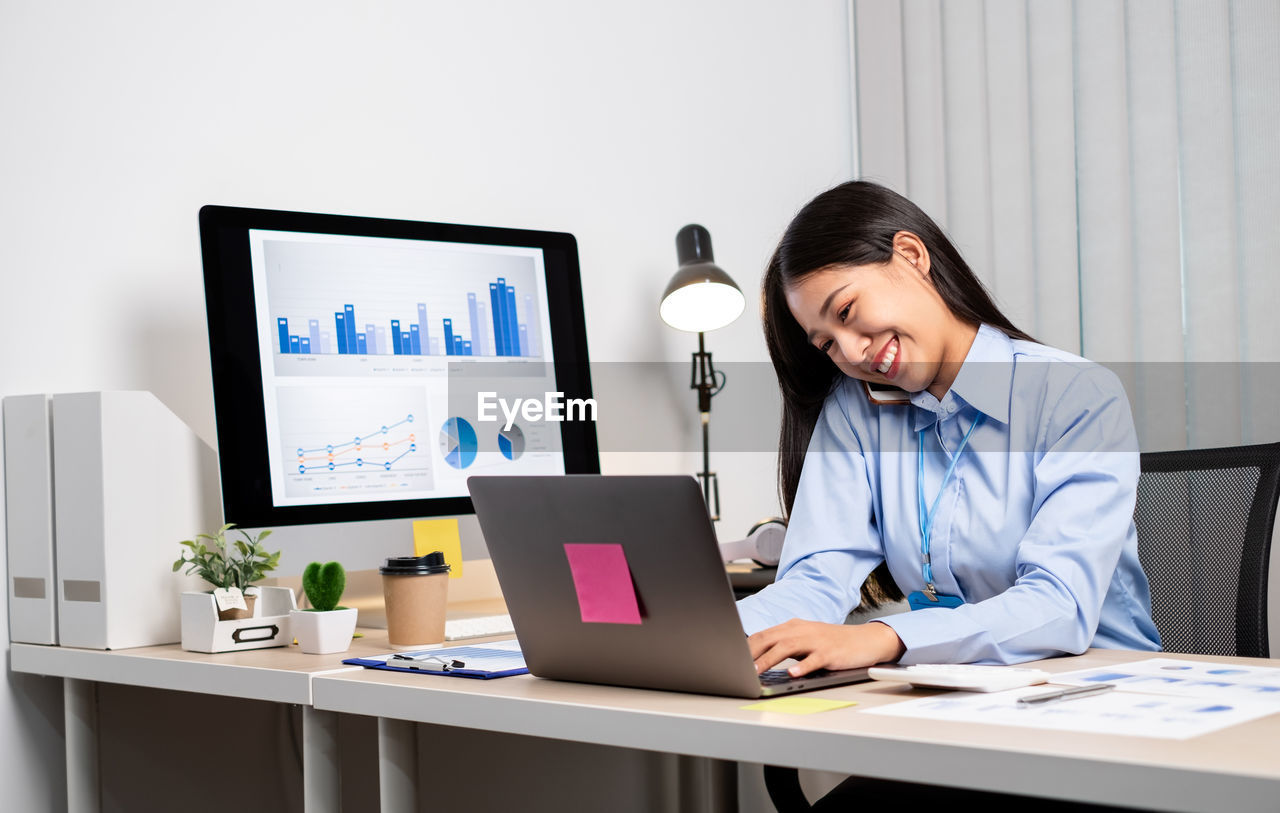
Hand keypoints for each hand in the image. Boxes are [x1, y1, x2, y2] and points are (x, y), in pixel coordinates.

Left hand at [748, 619, 905, 676]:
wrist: (865, 640)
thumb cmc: (832, 643)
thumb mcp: (805, 640)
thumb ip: (784, 645)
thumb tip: (758, 658)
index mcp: (793, 627)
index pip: (763, 635)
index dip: (745, 646)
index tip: (731, 658)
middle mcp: (802, 630)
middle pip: (770, 638)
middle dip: (751, 652)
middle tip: (735, 666)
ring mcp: (816, 641)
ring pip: (787, 647)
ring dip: (768, 660)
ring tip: (755, 672)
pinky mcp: (830, 653)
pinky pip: (813, 659)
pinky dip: (801, 666)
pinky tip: (792, 673)